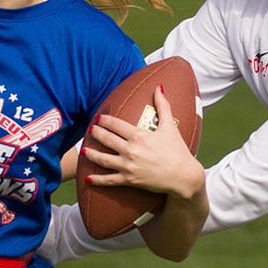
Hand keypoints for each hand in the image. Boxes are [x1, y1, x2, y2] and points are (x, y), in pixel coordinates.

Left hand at [82, 87, 204, 200]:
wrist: (183, 176)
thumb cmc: (178, 150)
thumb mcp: (170, 126)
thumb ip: (163, 106)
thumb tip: (159, 87)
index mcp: (139, 136)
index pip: (116, 125)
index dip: (105, 120)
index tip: (98, 118)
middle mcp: (131, 150)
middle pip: (107, 140)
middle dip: (96, 133)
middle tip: (90, 129)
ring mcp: (129, 166)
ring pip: (104, 160)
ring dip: (92, 155)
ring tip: (83, 150)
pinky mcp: (130, 180)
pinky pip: (110, 180)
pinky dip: (98, 180)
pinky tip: (88, 178)